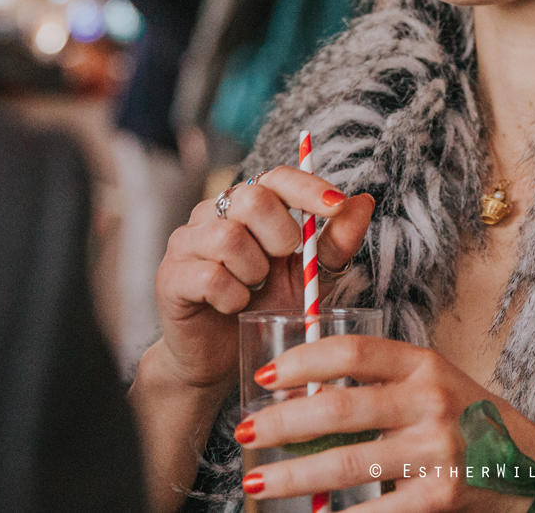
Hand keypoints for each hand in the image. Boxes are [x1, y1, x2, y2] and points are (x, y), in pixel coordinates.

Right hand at [147, 165, 375, 393]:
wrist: (222, 359)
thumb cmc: (264, 308)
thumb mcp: (308, 276)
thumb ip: (335, 243)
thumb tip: (364, 201)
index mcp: (247, 205)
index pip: (276, 176)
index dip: (307, 187)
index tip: (337, 204)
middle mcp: (212, 213)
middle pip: (251, 197)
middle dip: (281, 234)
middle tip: (282, 263)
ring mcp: (186, 242)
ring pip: (229, 237)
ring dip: (254, 272)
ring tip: (254, 290)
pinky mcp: (170, 276)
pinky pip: (210, 276)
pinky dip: (233, 297)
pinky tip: (233, 307)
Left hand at [234, 337, 534, 512]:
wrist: (529, 465)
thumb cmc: (465, 419)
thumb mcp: (430, 384)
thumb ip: (379, 384)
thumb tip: (297, 394)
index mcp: (424, 364)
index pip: (354, 351)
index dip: (303, 361)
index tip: (265, 376)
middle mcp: (432, 402)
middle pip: (340, 409)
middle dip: (281, 423)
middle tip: (243, 432)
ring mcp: (437, 451)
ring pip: (347, 464)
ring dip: (293, 475)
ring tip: (256, 479)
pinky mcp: (440, 497)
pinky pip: (374, 511)